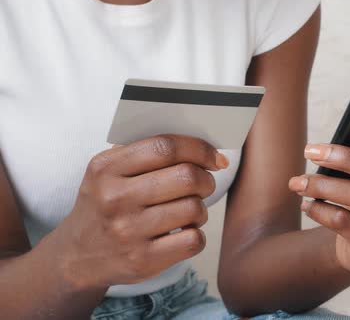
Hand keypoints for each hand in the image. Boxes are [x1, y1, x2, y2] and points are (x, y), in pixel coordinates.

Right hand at [49, 135, 228, 289]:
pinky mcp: (142, 260)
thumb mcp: (108, 172)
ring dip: (201, 210)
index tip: (214, 157)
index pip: (165, 147)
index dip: (199, 148)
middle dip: (206, 179)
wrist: (77, 256)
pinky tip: (184, 232)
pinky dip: (197, 235)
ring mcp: (128, 232)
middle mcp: (115, 198)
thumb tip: (203, 147)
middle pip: (186, 176)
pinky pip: (193, 240)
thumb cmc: (105, 205)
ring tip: (189, 211)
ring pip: (194, 208)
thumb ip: (145, 152)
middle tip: (204, 184)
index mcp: (107, 168)